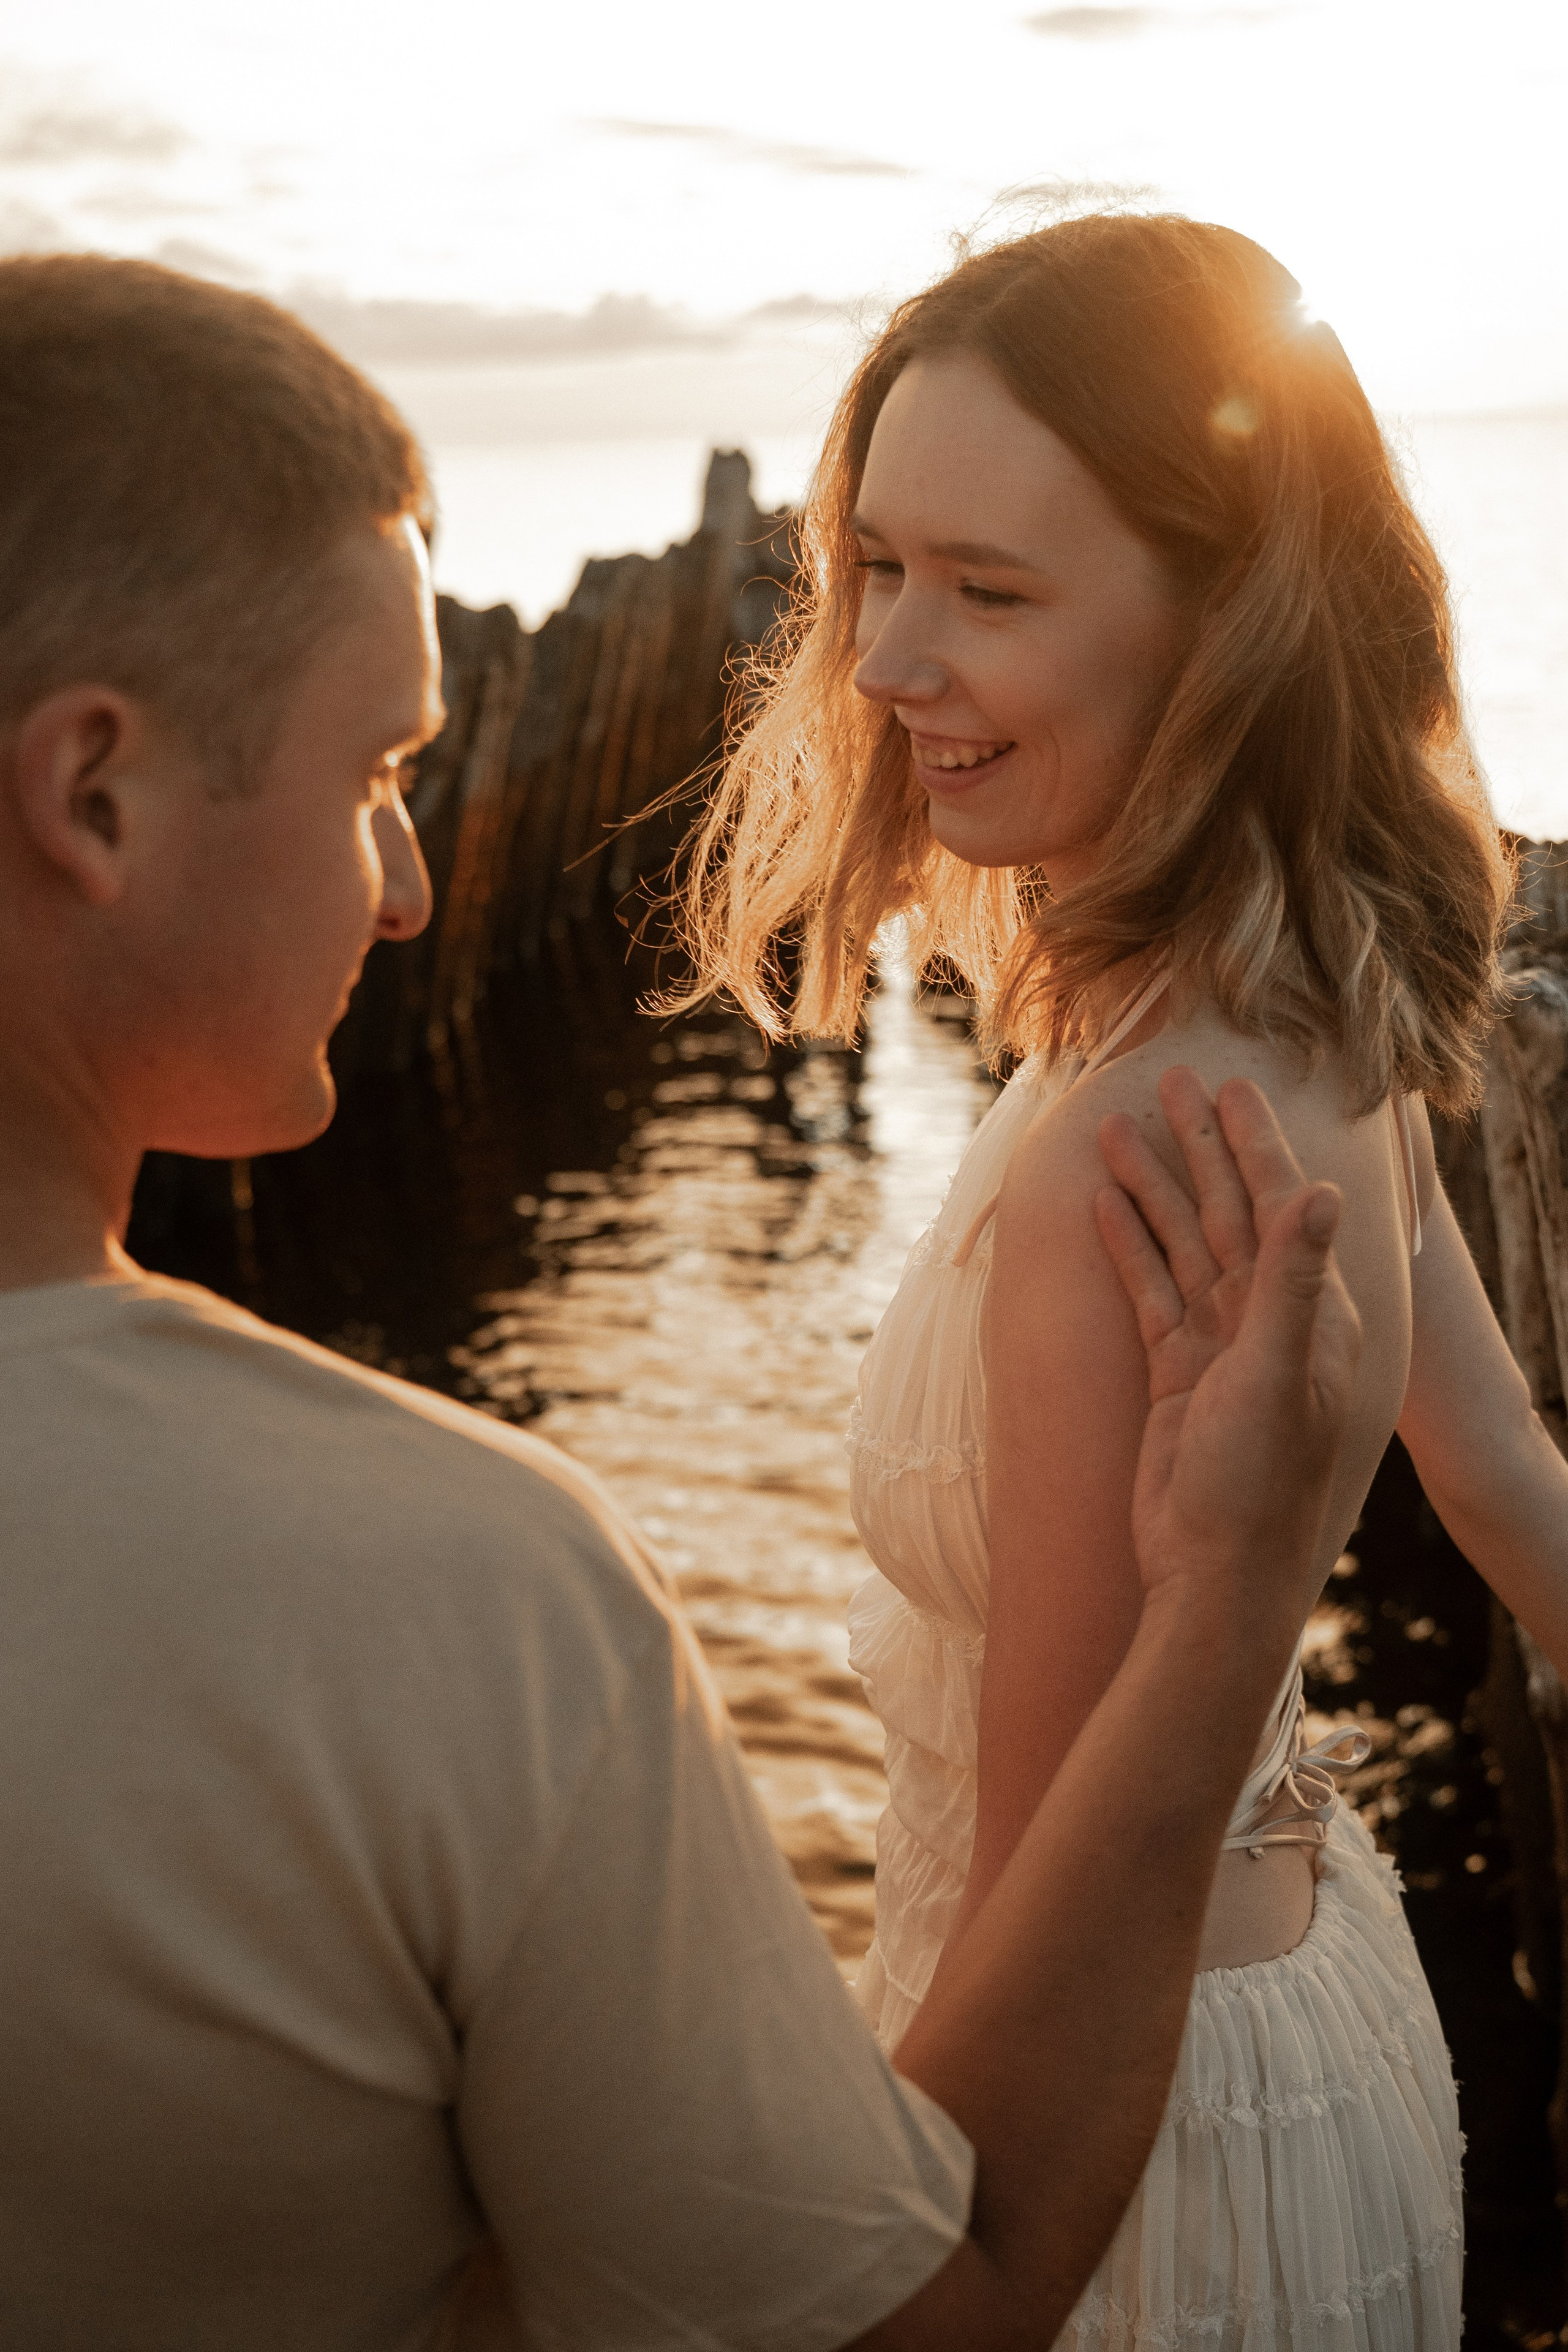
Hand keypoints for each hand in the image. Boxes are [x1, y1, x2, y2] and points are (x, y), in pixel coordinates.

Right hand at [1094, 1070, 1360, 1632]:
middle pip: (1228, 1212)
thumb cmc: (1258, 1484)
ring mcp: (1220, 1346)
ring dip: (1152, 1189)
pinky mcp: (1177, 1373)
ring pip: (1182, 1246)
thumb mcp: (1277, 1374)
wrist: (1213, 1573)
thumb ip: (1293, 1281)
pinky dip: (1129, 1247)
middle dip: (1199, 1148)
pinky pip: (1152, 1292)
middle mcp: (1267, 1319)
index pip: (1277, 1206)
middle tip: (1168, 1083)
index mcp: (1307, 1314)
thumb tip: (1320, 1193)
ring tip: (1114, 1132)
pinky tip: (1104, 1205)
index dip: (1252, 1144)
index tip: (1227, 1088)